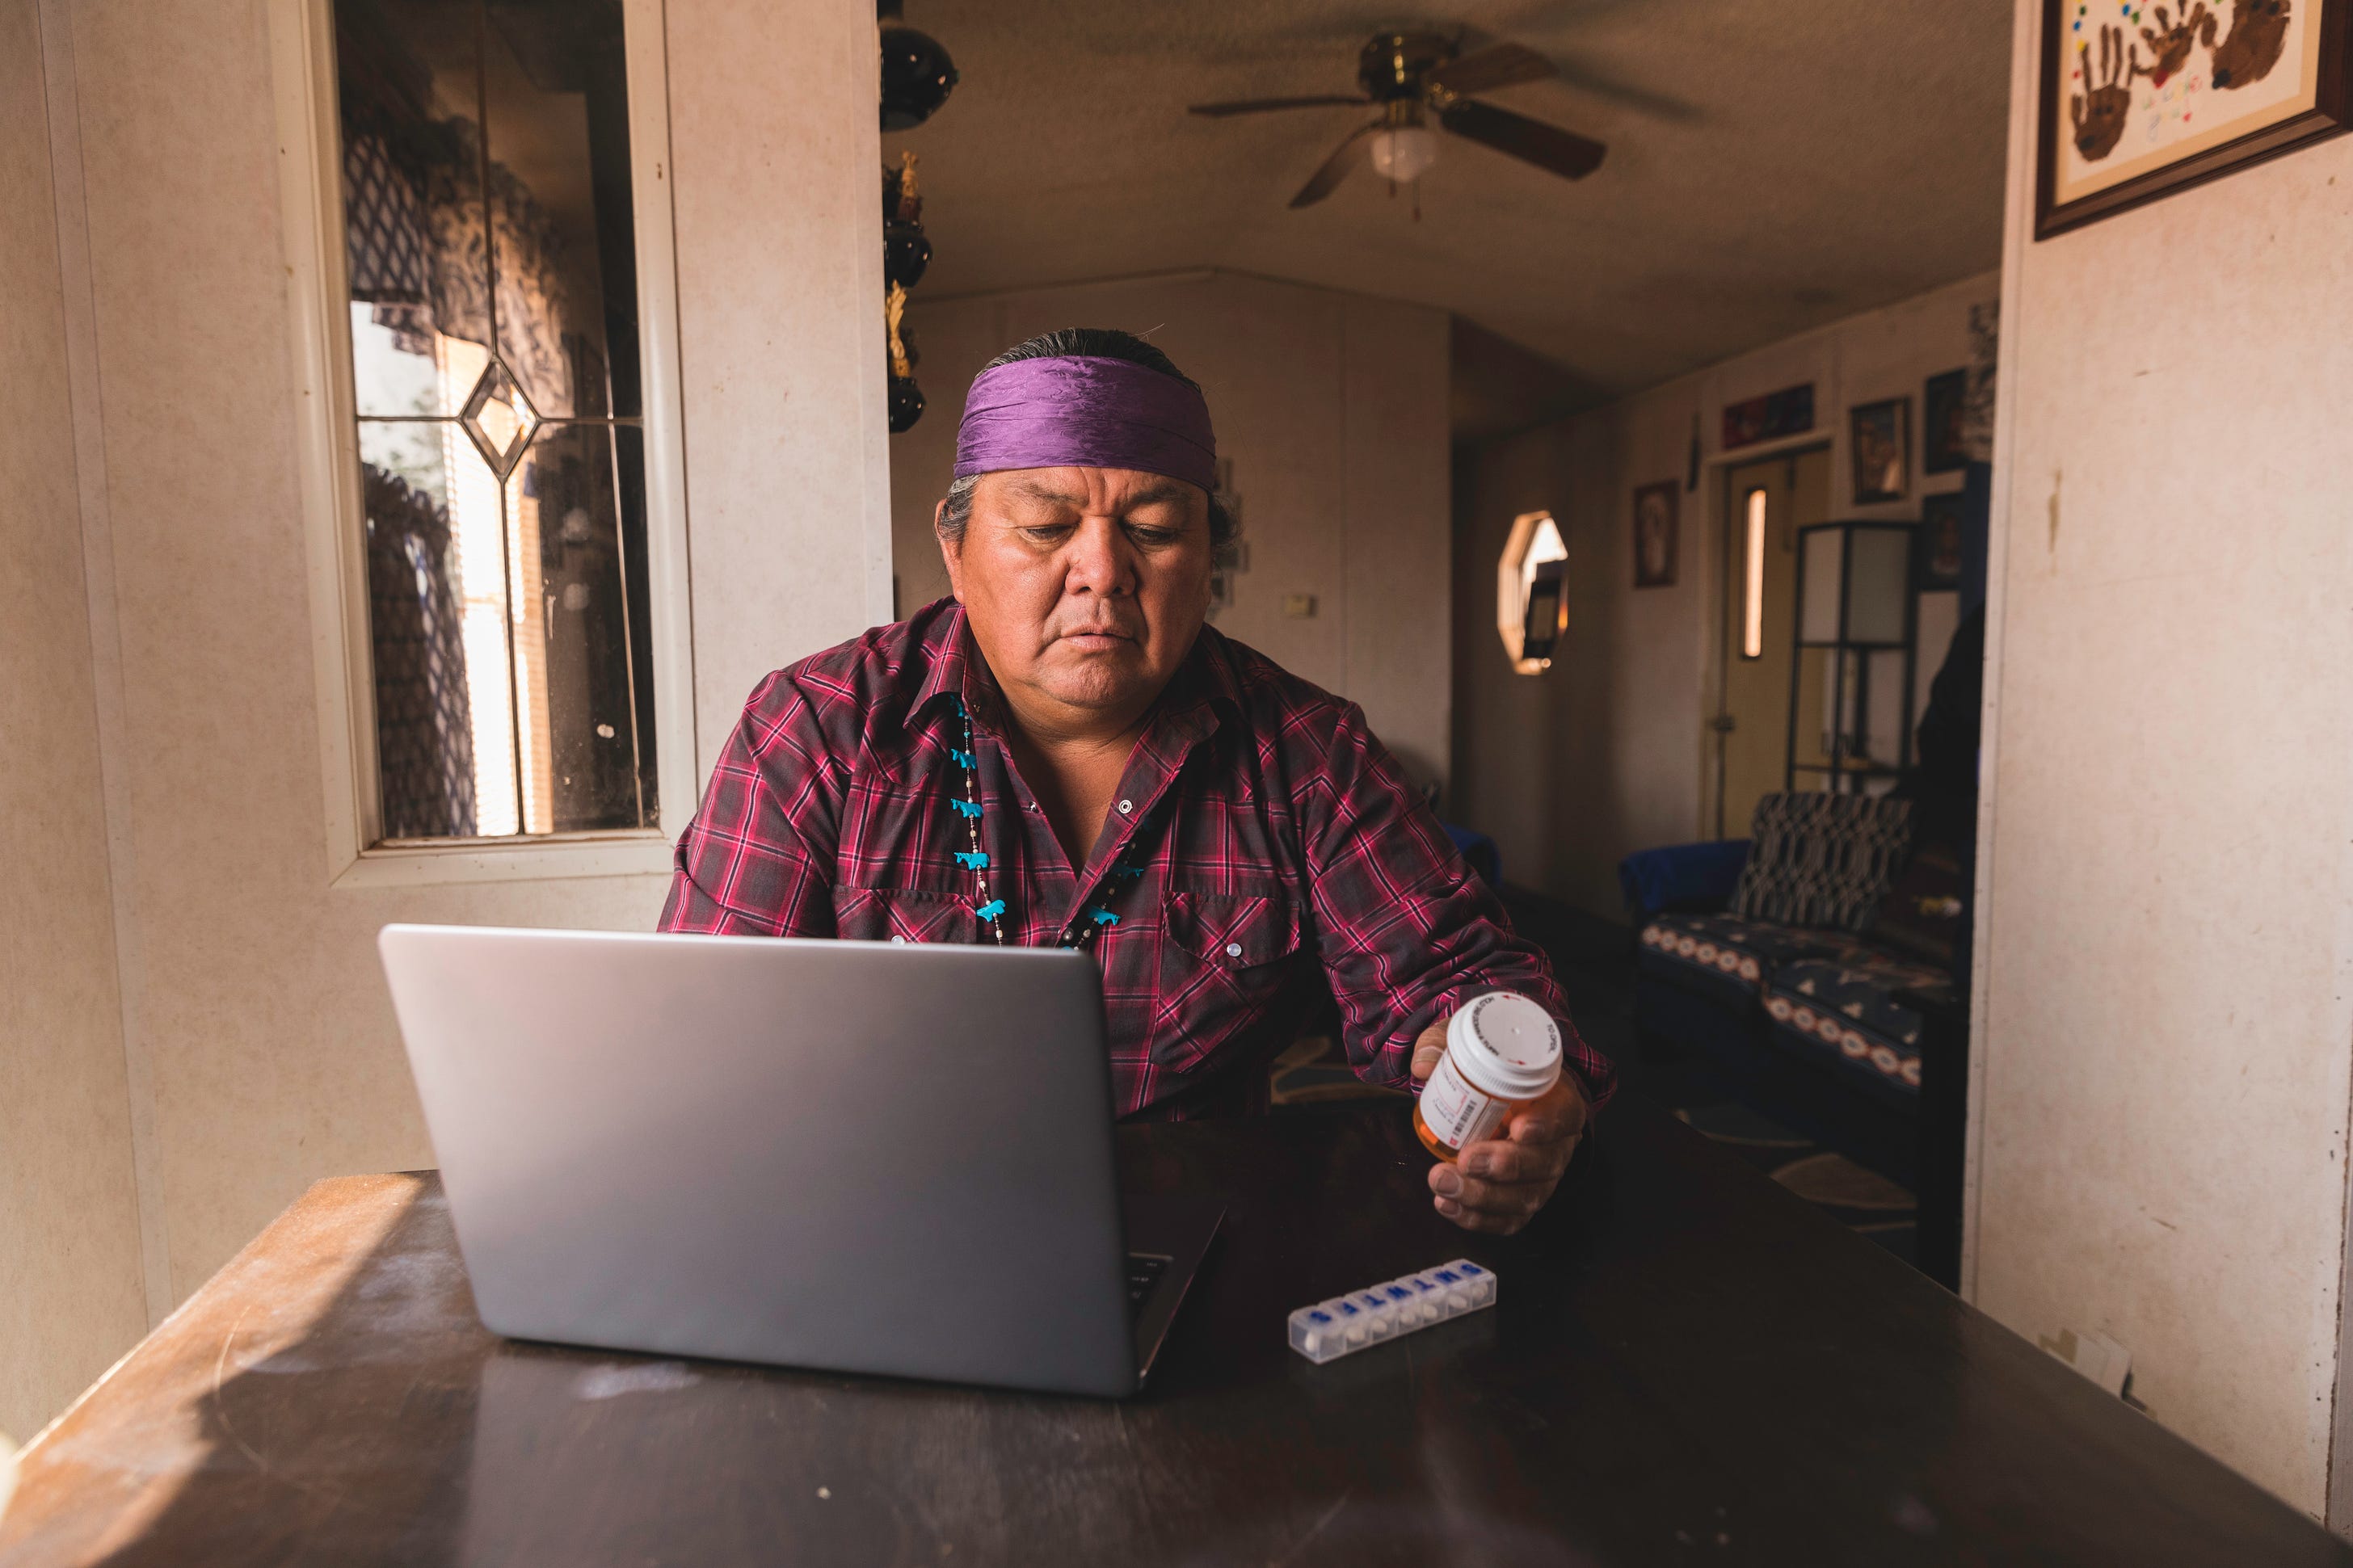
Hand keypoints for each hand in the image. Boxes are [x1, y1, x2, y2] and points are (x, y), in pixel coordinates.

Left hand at [1411, 1018, 1588, 1234]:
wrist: (1497, 1097)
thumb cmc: (1489, 1069)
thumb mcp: (1468, 1046)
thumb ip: (1443, 1046)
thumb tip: (1421, 1066)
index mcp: (1556, 1099)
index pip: (1564, 1114)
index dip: (1546, 1125)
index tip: (1518, 1128)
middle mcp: (1557, 1142)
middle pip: (1544, 1163)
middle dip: (1504, 1166)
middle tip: (1466, 1160)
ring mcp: (1542, 1175)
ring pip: (1526, 1197)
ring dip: (1482, 1197)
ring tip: (1442, 1184)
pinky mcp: (1523, 1198)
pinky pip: (1509, 1219)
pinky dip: (1478, 1218)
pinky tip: (1448, 1205)